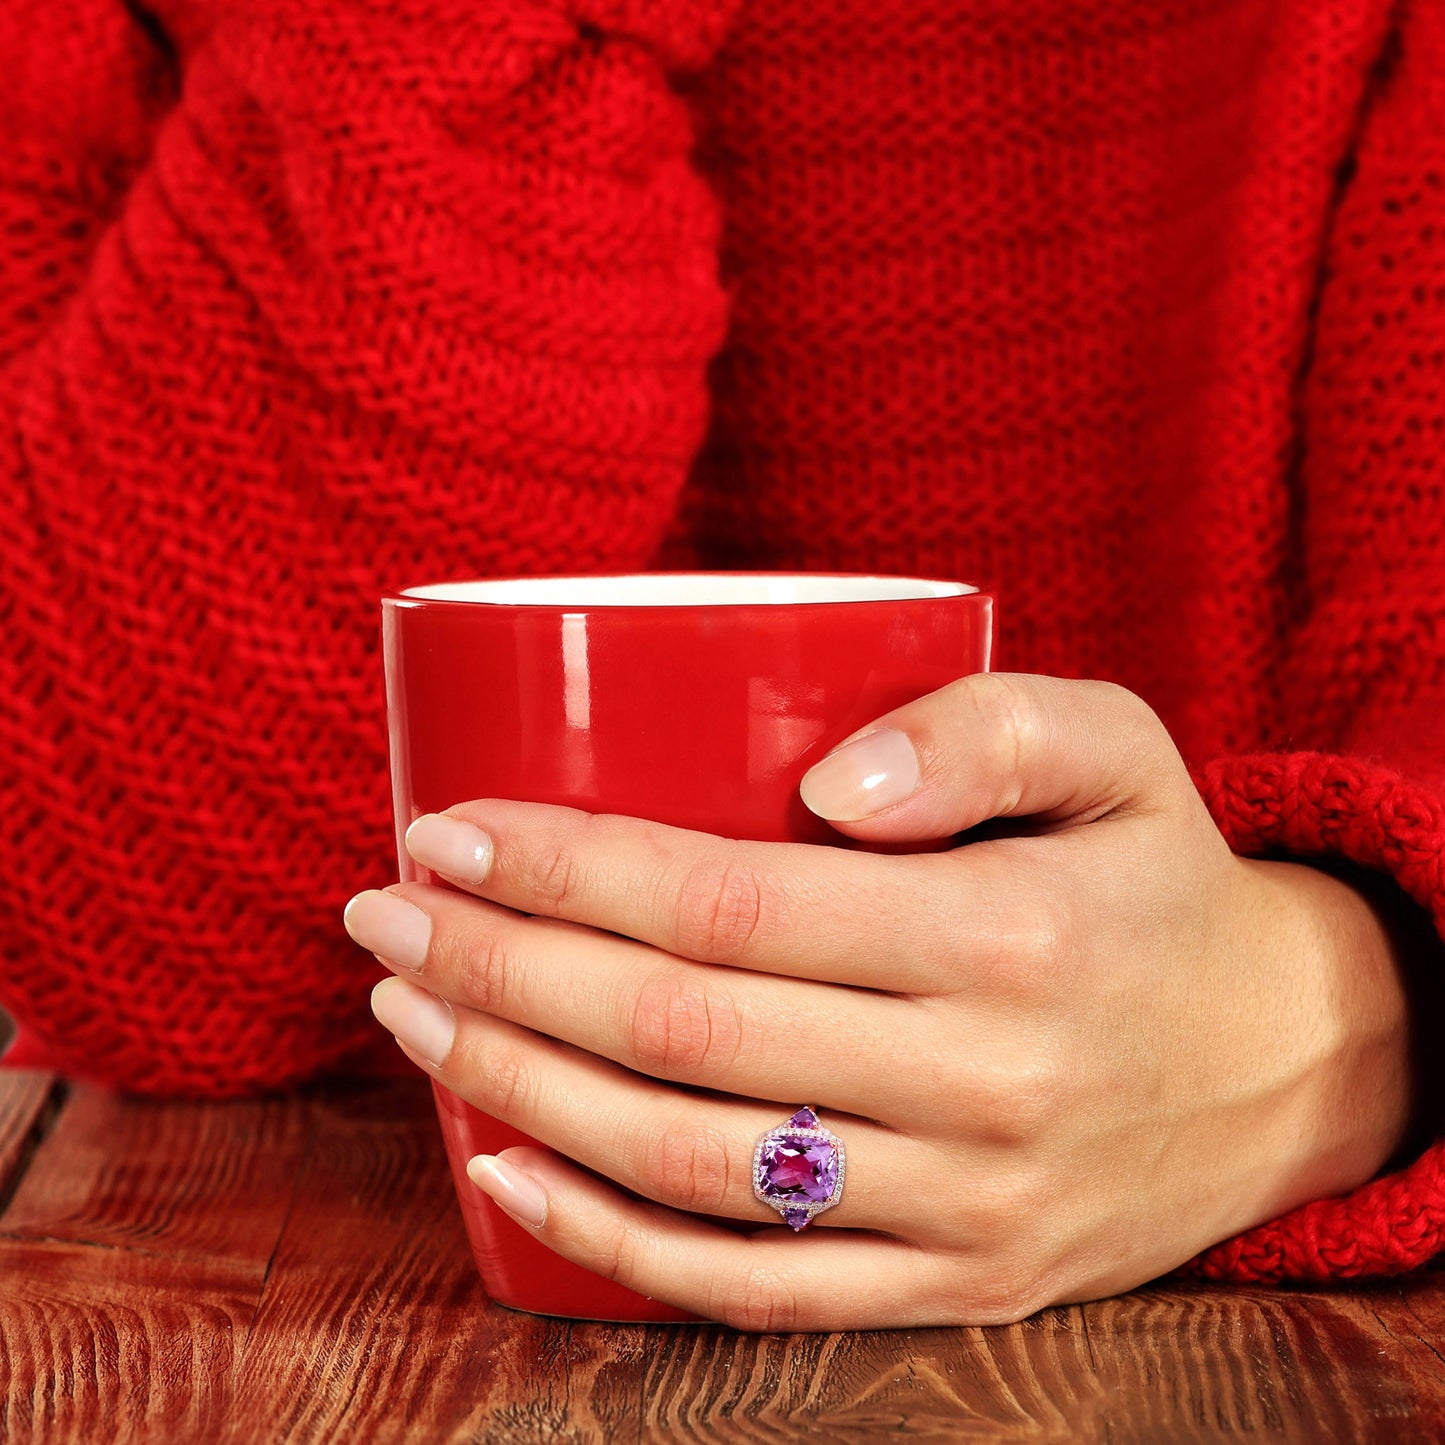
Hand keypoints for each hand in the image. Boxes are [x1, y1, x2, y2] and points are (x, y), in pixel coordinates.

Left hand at [343, 674, 1410, 1329]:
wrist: (1284, 1066)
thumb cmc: (1159, 881)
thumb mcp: (1117, 748)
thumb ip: (983, 726)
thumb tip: (821, 784)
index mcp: (1010, 939)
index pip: (731, 904)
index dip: (565, 869)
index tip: (446, 830)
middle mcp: (981, 1088)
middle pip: (679, 1035)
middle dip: (503, 965)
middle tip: (387, 911)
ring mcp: (960, 1210)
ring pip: (690, 1168)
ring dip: (519, 1087)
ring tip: (412, 1011)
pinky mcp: (951, 1288)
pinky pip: (752, 1292)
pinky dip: (608, 1243)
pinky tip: (505, 1171)